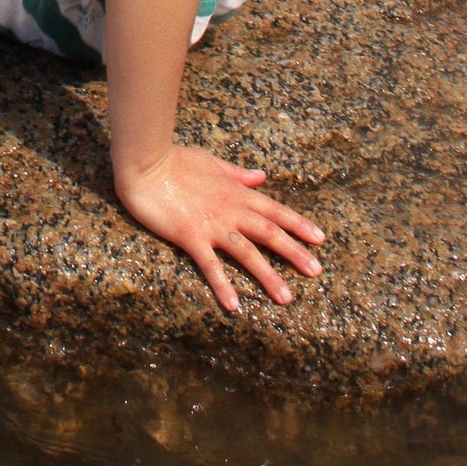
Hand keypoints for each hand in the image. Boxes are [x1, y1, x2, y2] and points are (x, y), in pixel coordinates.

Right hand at [115, 144, 324, 311]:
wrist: (146, 163)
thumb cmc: (175, 159)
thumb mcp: (212, 162)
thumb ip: (237, 174)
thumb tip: (261, 177)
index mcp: (235, 191)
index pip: (274, 209)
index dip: (298, 223)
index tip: (320, 239)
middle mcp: (230, 209)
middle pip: (269, 232)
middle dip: (294, 252)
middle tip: (316, 271)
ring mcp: (211, 224)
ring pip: (247, 251)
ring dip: (268, 275)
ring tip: (286, 297)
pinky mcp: (190, 235)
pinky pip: (210, 264)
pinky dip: (223, 284)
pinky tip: (234, 305)